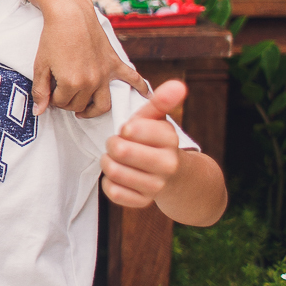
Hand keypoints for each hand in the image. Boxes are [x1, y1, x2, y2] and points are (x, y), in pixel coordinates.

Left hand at [33, 1, 148, 117]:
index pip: (61, 104)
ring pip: (103, 105)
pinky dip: (141, 89)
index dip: (53, 99)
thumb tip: (39, 112)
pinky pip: (132, 79)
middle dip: (68, 102)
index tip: (50, 90)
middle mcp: (91, 82)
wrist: (70, 14)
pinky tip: (147, 97)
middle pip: (80, 105)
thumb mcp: (40, 65)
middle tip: (61, 94)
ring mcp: (105, 74)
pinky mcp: (114, 63)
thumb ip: (40, 91)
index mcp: (71, 83)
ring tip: (84, 110)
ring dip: (93, 110)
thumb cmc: (52, 37)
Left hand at [100, 79, 184, 208]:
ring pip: (114, 171)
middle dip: (113, 144)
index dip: (125, 128)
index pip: (132, 129)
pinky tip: (118, 176)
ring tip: (116, 158)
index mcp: (169, 139)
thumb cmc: (156, 142)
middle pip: (120, 151)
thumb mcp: (157, 120)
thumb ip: (162, 101)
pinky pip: (113, 192)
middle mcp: (167, 164)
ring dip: (108, 162)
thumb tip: (178, 84)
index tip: (129, 130)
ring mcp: (156, 186)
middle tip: (119, 144)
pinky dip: (109, 182)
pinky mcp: (143, 202)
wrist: (175, 176)